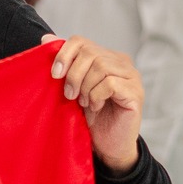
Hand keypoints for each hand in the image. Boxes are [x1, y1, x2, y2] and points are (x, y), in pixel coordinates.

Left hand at [45, 35, 141, 172]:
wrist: (108, 145)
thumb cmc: (92, 116)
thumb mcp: (73, 88)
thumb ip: (64, 65)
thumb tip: (46, 38)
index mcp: (106, 56)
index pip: (81, 41)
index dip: (64, 54)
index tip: (54, 75)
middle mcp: (121, 62)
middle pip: (90, 53)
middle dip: (74, 75)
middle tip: (70, 95)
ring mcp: (131, 76)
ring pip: (101, 67)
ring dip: (86, 87)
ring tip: (85, 103)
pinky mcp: (136, 92)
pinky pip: (110, 83)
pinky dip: (97, 96)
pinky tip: (96, 107)